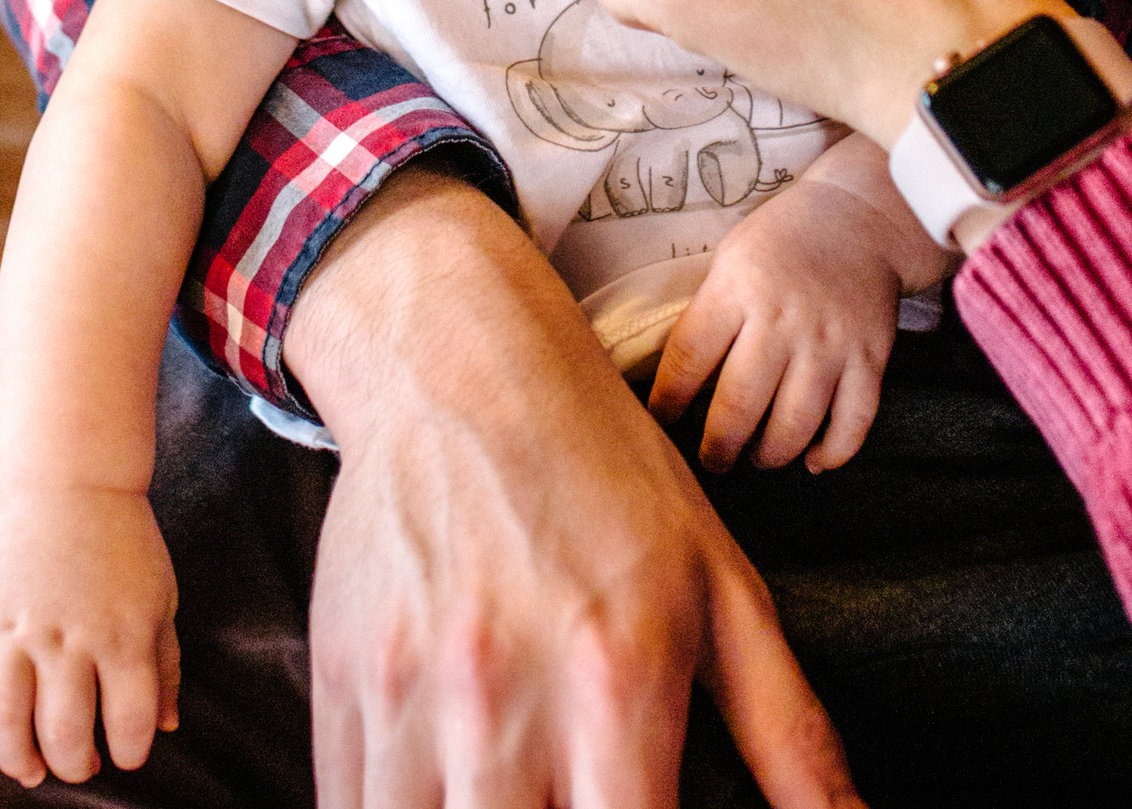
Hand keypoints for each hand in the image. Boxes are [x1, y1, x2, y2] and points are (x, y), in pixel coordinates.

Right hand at [0, 487, 179, 787]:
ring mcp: (16, 627)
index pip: (129, 722)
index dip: (131, 751)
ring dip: (16, 758)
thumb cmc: (124, 542)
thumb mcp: (161, 598)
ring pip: (3, 718)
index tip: (127, 755)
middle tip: (81, 766)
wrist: (69, 481)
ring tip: (30, 769)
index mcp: (123, 634)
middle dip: (75, 765)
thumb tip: (167, 725)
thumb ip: (165, 664)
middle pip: (64, 732)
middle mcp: (68, 638)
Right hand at [285, 167, 864, 808]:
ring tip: (516, 802)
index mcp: (615, 684)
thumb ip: (790, 734)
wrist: (461, 366)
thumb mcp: (722, 590)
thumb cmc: (608, 477)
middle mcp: (503, 702)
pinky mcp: (341, 685)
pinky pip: (349, 808)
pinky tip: (450, 796)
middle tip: (574, 806)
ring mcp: (407, 698)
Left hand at [650, 140, 953, 473]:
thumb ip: (709, 315)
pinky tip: (813, 461)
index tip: (660, 424)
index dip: (668, 402)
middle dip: (718, 448)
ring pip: (794, 425)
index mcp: (737, 291)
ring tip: (756, 458)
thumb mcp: (730, 260)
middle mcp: (782, 322)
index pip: (688, 360)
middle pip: (739, 407)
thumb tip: (677, 384)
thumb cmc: (782, 241)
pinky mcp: (871, 359)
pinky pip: (853, 423)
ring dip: (770, 455)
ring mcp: (830, 344)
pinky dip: (832, 453)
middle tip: (712, 461)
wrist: (860, 216)